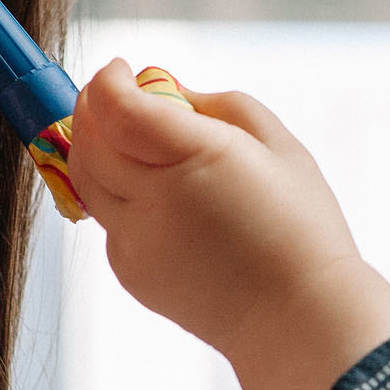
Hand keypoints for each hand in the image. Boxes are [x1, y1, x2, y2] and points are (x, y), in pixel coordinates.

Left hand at [66, 59, 389, 389]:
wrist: (299, 320)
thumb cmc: (302, 229)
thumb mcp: (282, 147)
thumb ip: (220, 105)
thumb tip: (167, 91)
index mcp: (196, 159)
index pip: (116, 107)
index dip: (108, 79)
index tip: (121, 70)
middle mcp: (155, 201)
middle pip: (89, 139)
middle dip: (94, 107)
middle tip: (117, 96)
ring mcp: (136, 242)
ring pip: (87, 179)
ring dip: (99, 149)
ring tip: (137, 143)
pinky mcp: (131, 274)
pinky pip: (109, 220)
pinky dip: (120, 196)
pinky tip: (165, 202)